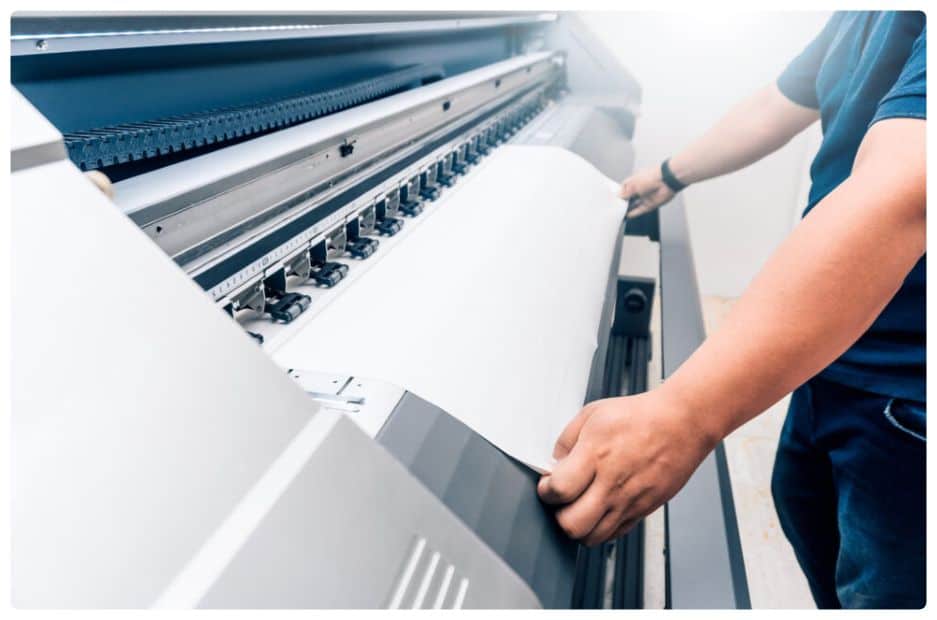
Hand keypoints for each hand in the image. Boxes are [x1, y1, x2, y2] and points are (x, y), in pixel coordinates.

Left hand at [537, 390, 717, 545]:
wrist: (681, 423)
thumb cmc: (639, 416)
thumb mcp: (592, 415)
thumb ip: (565, 442)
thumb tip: (552, 466)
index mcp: (596, 455)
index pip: (559, 491)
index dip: (546, 492)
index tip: (547, 485)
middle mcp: (612, 483)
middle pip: (572, 525)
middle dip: (558, 515)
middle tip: (562, 500)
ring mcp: (630, 500)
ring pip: (592, 537)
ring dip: (579, 526)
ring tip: (580, 507)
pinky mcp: (643, 510)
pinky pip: (614, 534)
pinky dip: (600, 528)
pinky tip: (599, 509)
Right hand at [619, 165, 675, 218]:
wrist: (666, 181)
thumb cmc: (650, 178)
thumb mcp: (633, 185)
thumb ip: (625, 193)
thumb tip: (619, 197)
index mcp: (634, 181)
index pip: (623, 189)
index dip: (618, 194)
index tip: (613, 200)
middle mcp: (639, 189)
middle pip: (628, 198)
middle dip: (622, 202)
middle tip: (614, 208)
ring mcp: (644, 197)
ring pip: (633, 205)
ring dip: (627, 209)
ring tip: (619, 213)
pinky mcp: (649, 204)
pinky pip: (639, 210)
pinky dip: (633, 213)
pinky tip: (627, 216)